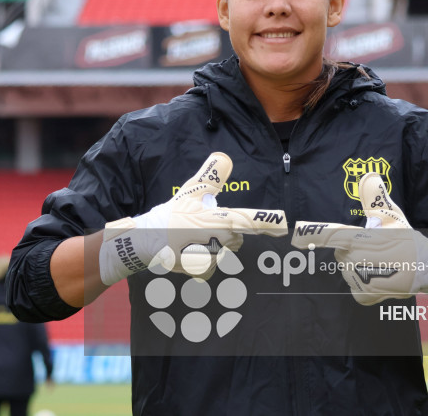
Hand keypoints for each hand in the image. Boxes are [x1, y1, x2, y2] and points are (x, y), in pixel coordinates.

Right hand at [99, 152, 287, 284]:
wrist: (144, 240)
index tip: (284, 226)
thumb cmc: (171, 215)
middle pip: (236, 240)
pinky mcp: (198, 270)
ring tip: (193, 242)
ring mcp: (205, 256)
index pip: (245, 219)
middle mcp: (213, 238)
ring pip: (223, 254)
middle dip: (225, 236)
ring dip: (212, 249)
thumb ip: (211, 177)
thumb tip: (224, 157)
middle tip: (202, 230)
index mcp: (214, 218)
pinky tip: (188, 254)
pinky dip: (202, 263)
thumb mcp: (191, 192)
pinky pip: (211, 268)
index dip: (266, 223)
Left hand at [292, 173, 427, 305]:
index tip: (295, 236)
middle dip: (355, 252)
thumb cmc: (408, 240)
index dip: (312, 234)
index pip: (332, 235)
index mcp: (360, 239)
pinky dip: (366, 287)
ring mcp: (359, 279)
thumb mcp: (392, 216)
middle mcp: (356, 259)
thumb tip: (369, 176)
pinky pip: (355, 290)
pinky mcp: (363, 295)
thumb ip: (375, 198)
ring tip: (383, 267)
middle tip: (378, 252)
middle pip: (342, 254)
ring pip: (348, 272)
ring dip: (362, 269)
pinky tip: (382, 281)